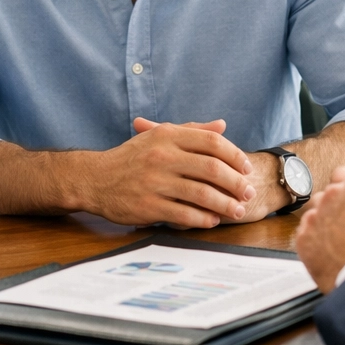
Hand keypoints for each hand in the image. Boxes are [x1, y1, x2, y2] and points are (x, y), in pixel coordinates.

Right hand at [82, 119, 256, 228]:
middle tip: (249, 192)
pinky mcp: (148, 206)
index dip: (235, 155)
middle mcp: (162, 156)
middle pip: (211, 168)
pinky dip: (203, 218)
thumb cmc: (132, 157)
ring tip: (237, 210)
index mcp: (167, 135)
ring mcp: (155, 182)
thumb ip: (192, 131)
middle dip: (236, 182)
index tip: (247, 168)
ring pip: (202, 194)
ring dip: (225, 204)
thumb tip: (223, 124)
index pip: (211, 142)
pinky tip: (213, 220)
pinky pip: (184, 214)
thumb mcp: (159, 136)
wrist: (95, 179)